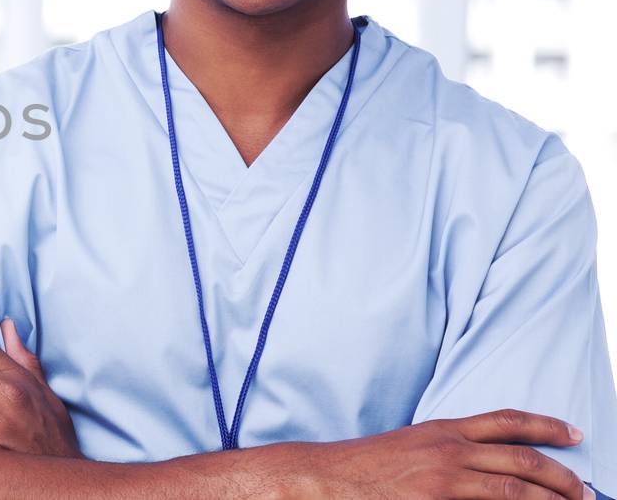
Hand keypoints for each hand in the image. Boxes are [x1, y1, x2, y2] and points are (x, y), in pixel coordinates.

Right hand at [293, 409, 591, 499]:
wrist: (326, 480)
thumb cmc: (366, 467)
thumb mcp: (412, 444)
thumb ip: (450, 448)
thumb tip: (491, 462)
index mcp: (444, 431)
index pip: (507, 421)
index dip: (547, 426)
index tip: (576, 434)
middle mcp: (449, 452)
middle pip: (523, 460)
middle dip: (564, 478)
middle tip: (586, 493)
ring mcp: (444, 482)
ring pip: (516, 490)